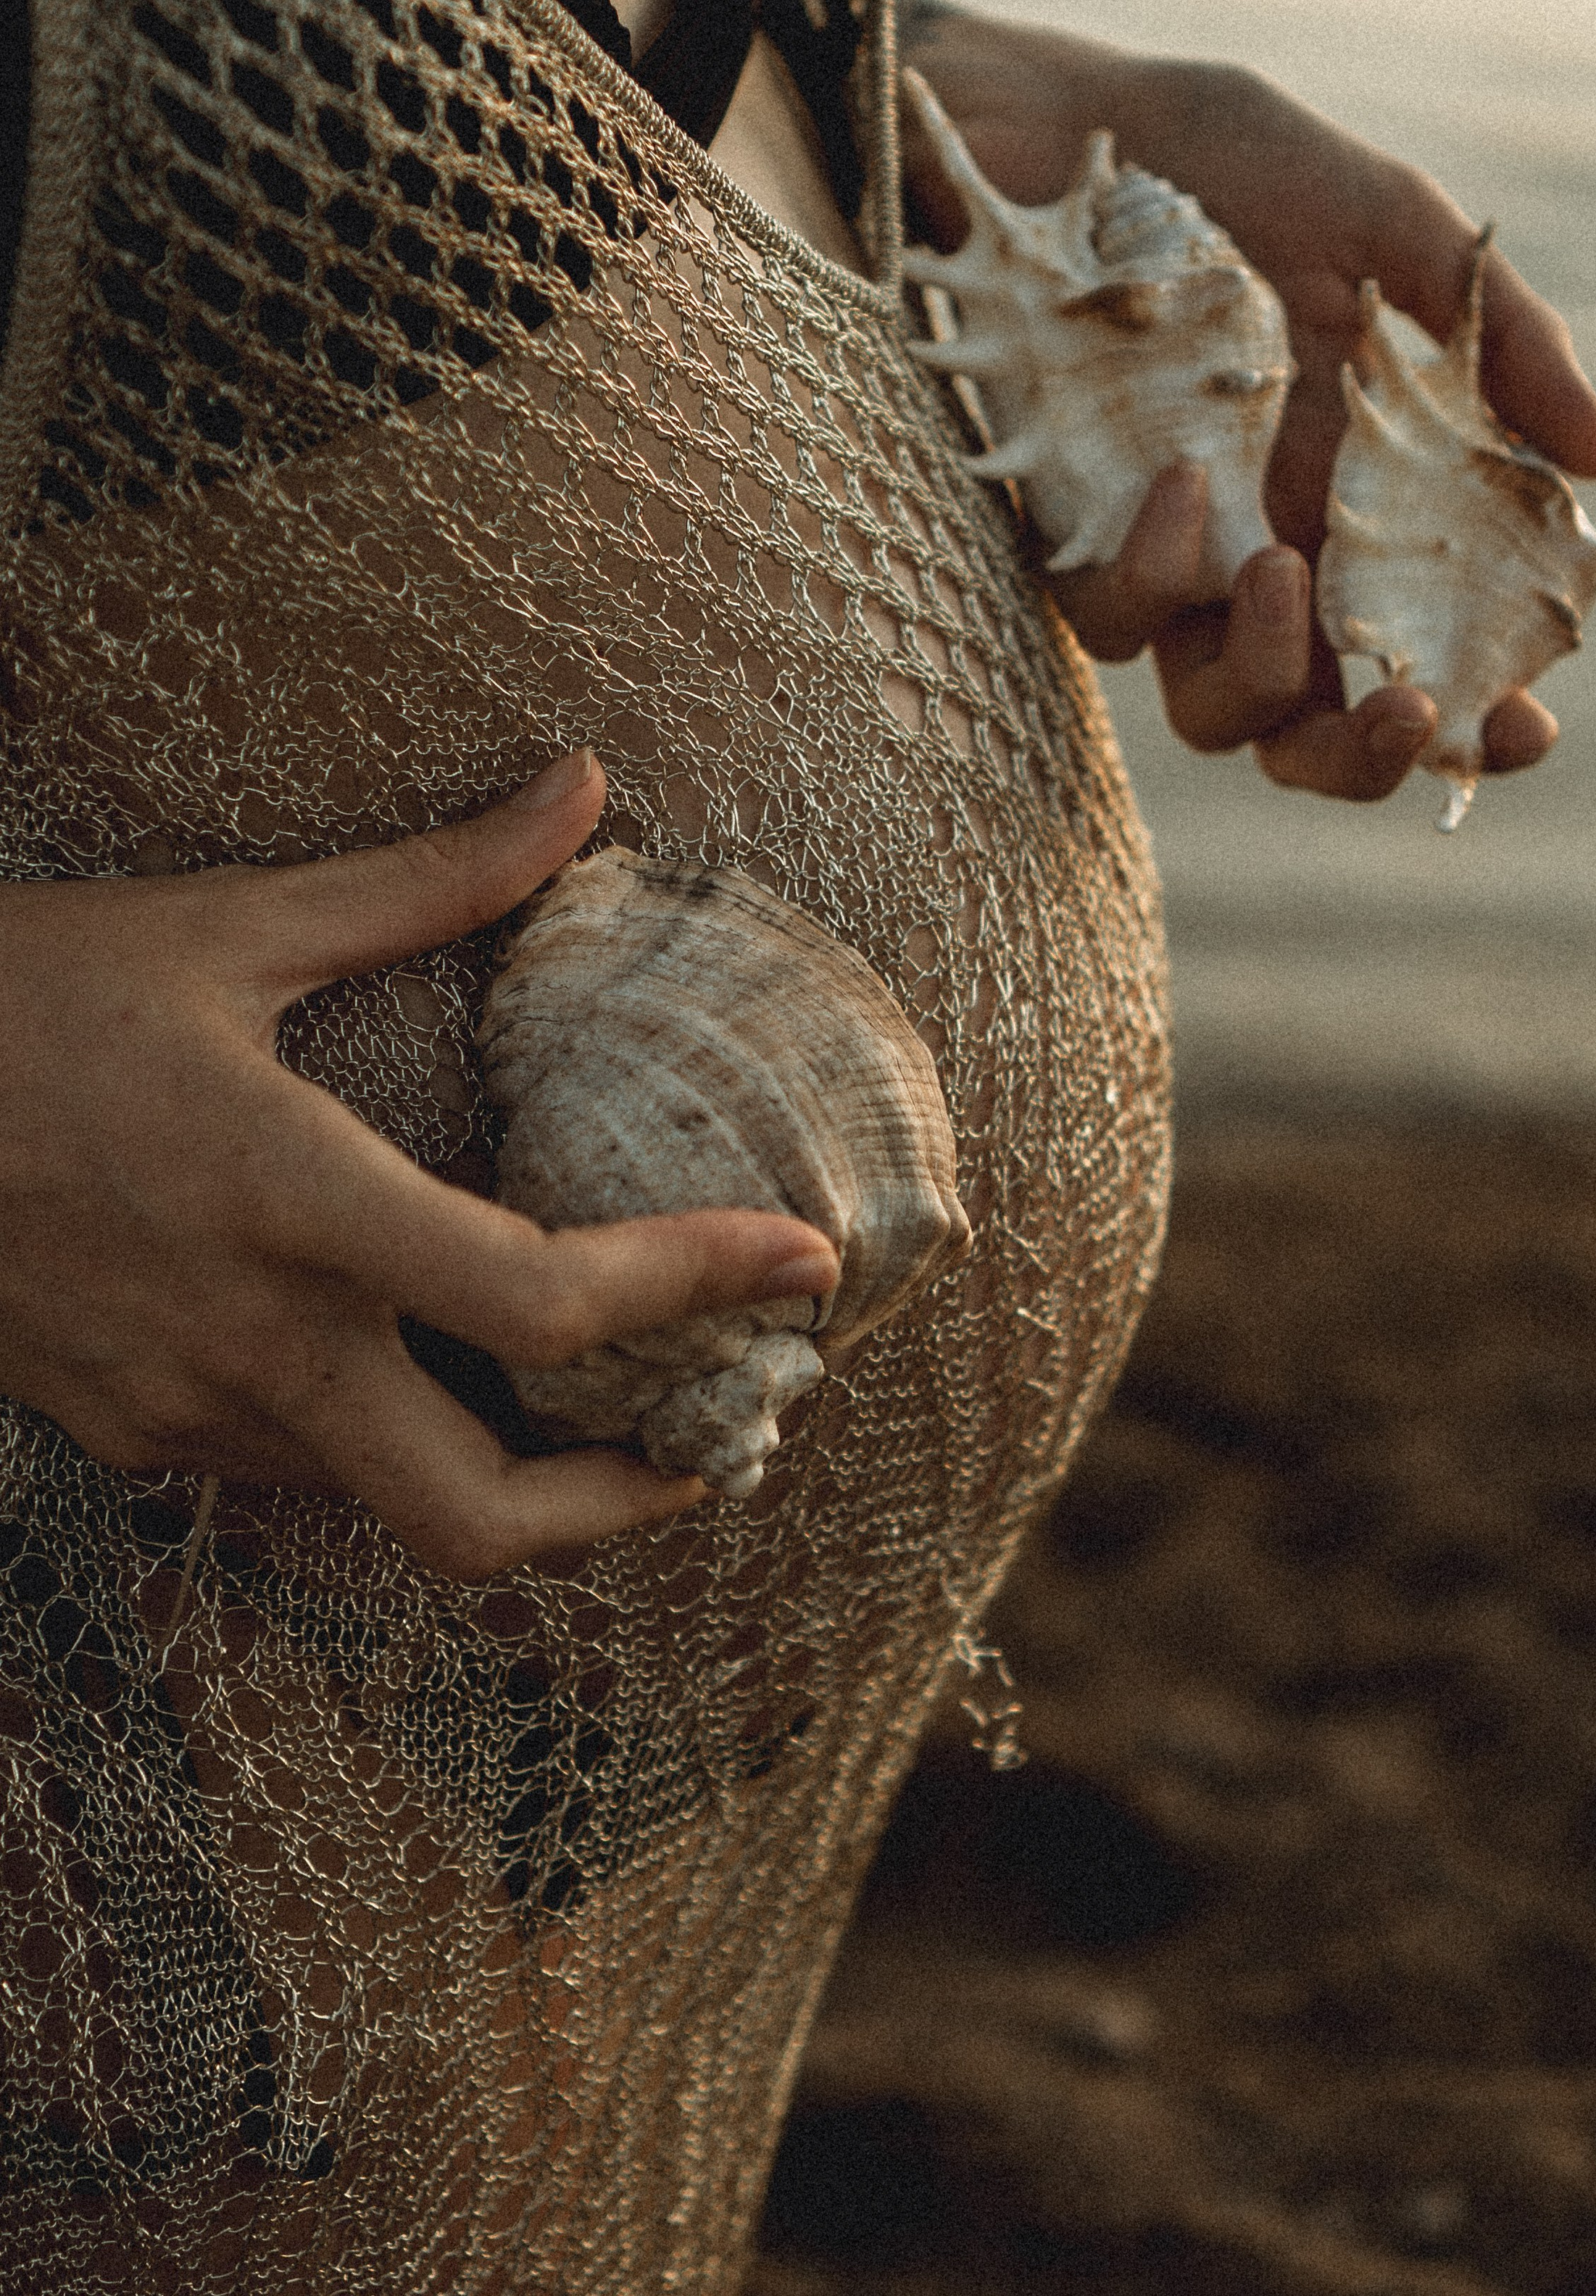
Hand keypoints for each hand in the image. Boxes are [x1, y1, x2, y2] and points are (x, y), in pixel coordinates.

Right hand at [0, 753, 838, 1578]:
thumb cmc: (18, 994)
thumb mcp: (229, 925)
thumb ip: (430, 878)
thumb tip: (583, 788)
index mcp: (288, 1201)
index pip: (539, 1299)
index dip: (696, 1288)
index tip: (804, 1265)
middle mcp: (247, 1341)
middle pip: (480, 1520)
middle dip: (626, 1508)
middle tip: (721, 1439)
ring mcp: (178, 1411)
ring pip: (390, 1503)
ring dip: (511, 1468)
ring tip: (603, 1392)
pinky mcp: (127, 1433)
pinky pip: (299, 1469)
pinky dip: (393, 1436)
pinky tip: (424, 1356)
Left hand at [900, 0, 1595, 800]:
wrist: (1057, 126)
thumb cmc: (1230, 169)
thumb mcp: (1391, 228)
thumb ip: (1503, 342)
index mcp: (1361, 510)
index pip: (1425, 657)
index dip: (1474, 721)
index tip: (1525, 723)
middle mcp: (1265, 557)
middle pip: (1311, 735)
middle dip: (1364, 760)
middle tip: (1406, 709)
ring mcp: (1166, 558)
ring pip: (1213, 711)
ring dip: (1267, 673)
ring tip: (1285, 569)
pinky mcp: (1069, 535)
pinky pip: (1114, 618)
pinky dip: (1159, 572)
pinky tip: (1186, 478)